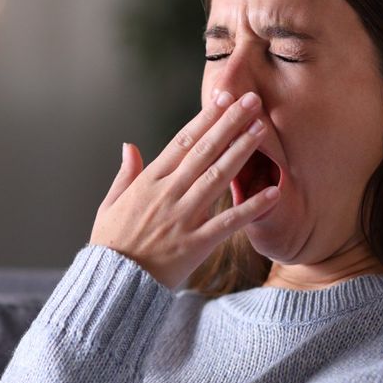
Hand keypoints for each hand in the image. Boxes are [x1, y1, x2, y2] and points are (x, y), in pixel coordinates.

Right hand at [90, 91, 280, 288]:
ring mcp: (183, 219)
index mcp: (147, 183)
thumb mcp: (109, 205)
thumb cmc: (110, 245)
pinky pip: (229, 222)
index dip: (205, 118)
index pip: (181, 142)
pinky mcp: (196, 245)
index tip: (224, 98)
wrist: (112, 285)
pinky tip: (274, 192)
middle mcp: (167, 195)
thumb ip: (125, 175)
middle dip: (229, 123)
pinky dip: (252, 207)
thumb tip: (129, 145)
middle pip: (204, 152)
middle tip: (252, 101)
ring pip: (217, 178)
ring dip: (241, 152)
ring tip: (261, 130)